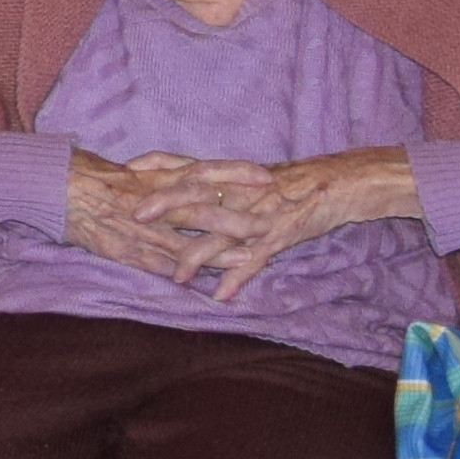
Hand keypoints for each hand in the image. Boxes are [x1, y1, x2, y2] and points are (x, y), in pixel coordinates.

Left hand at [67, 146, 420, 298]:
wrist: (335, 184)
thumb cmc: (285, 180)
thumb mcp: (243, 173)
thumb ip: (209, 175)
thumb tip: (172, 177)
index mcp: (227, 174)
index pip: (184, 164)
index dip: (154, 166)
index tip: (124, 171)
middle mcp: (239, 191)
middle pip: (197, 193)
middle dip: (165, 205)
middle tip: (133, 217)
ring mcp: (258, 214)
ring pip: (223, 233)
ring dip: (197, 255)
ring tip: (174, 276)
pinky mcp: (279, 235)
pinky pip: (256, 258)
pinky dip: (239, 276)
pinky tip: (222, 295)